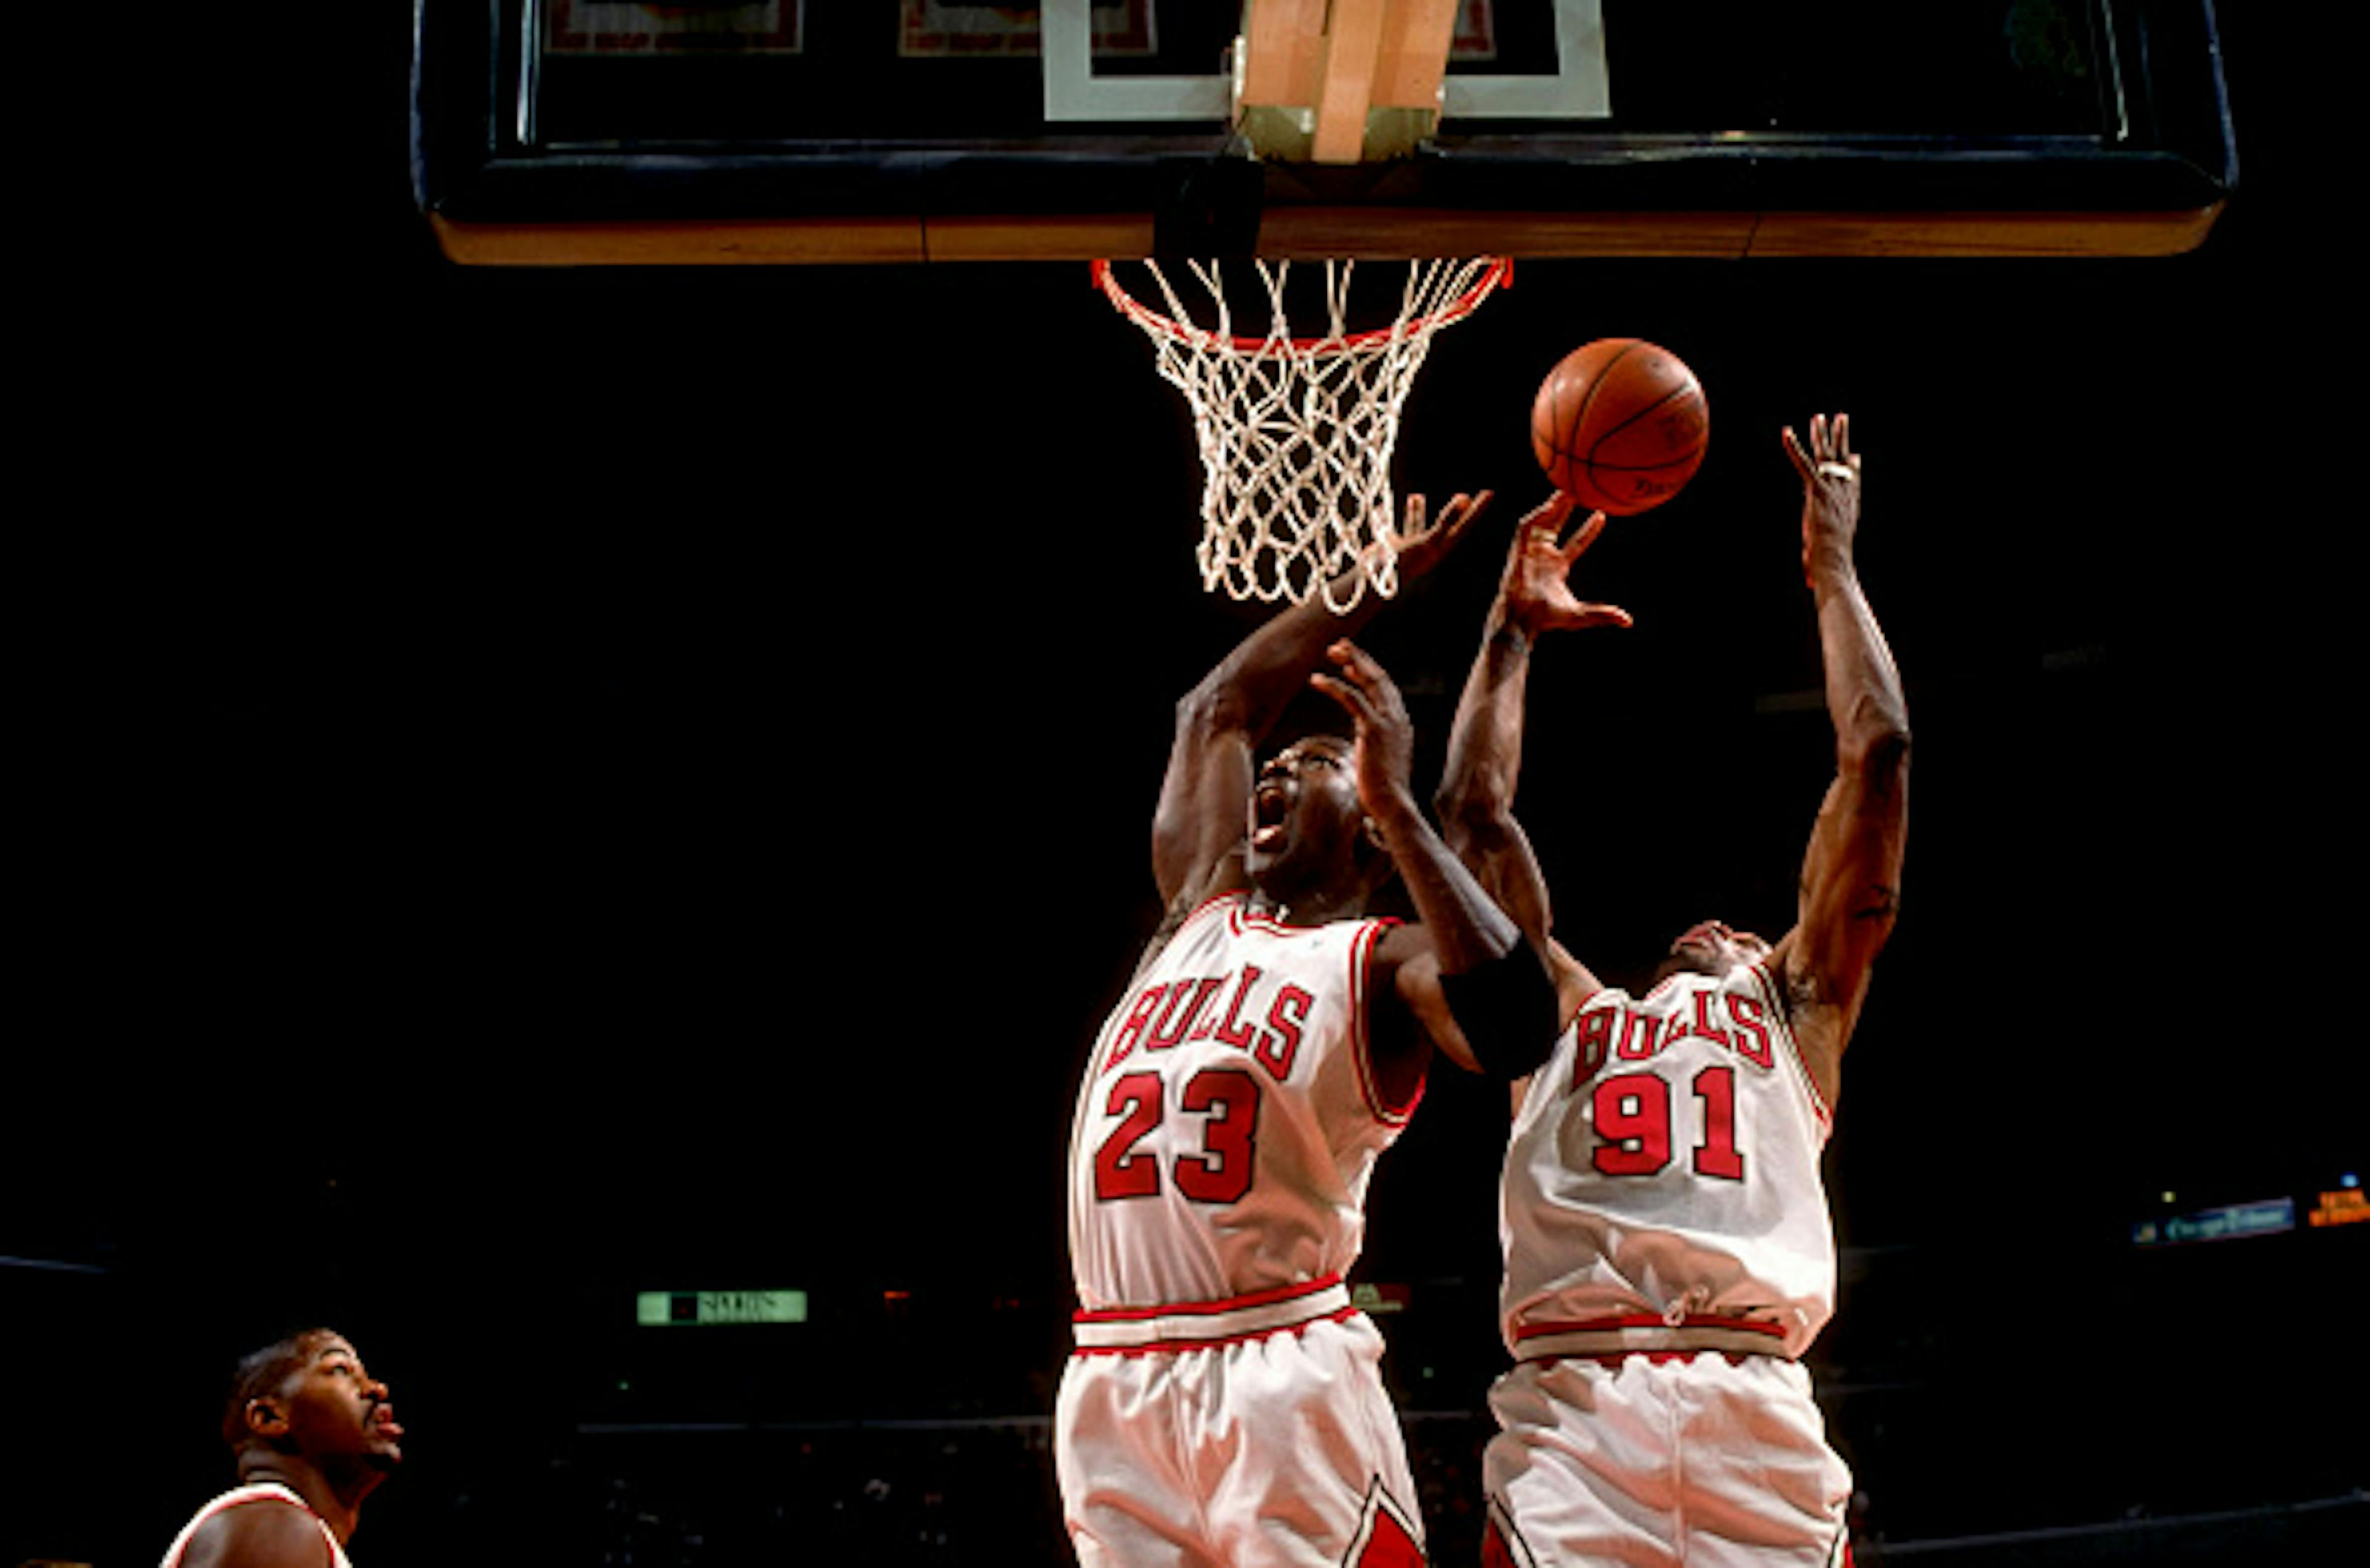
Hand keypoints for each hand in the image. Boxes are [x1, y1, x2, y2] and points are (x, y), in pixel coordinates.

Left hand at [1309, 640, 1417, 819]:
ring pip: (1369, 681)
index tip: (1351, 666)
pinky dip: (1333, 685)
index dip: (1369, 674)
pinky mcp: (1373, 729)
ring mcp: (1388, 722)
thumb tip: (1366, 751)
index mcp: (1401, 726)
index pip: (1386, 692)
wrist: (1392, 804)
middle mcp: (1398, 719)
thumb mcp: (1381, 765)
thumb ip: (1375, 750)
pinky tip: (1316, 679)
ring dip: (1350, 662)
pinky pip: (1352, 699)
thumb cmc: (1384, 794)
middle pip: (1380, 679)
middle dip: (1360, 659)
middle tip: (1340, 646)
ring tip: (1331, 651)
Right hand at [1385, 490, 1493, 582]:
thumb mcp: (1426, 542)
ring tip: (1415, 496)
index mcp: (1439, 549)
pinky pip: (1392, 530)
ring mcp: (1408, 550)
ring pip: (1415, 526)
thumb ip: (1444, 523)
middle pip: (1446, 526)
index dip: (1477, 510)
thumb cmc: (1401, 566)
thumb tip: (1464, 500)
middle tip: (1465, 495)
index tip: (1489, 494)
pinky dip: (1385, 521)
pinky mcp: (1390, 551)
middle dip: (1455, 510)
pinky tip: (1379, 509)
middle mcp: (1426, 550)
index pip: (1464, 526)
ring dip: (1417, 511)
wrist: (1372, 585)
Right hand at [1499, 493, 1634, 636]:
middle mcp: (1544, 557)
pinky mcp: (1518, 551)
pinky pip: (1526, 528)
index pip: (1576, 543)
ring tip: (1565, 488)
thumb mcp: (1580, 615)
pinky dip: (1536, 516)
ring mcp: (1531, 552)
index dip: (1588, 530)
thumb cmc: (1546, 619)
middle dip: (1567, 509)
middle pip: (1557, 526)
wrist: (1521, 619)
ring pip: (1542, 522)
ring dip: (1553, 505)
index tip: (1602, 515)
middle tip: (1580, 489)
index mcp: (1557, 568)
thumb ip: (1603, 614)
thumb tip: (1628, 621)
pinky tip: (1550, 506)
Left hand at [1783, 412, 1860, 584]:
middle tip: (1840, 419)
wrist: (1833, 563)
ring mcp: (1831, 489)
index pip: (1853, 479)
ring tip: (1820, 416)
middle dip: (1840, 438)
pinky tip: (1785, 433)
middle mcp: (1844, 492)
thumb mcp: (1827, 558)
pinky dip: (1793, 448)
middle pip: (1843, 459)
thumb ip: (1821, 562)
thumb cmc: (1830, 566)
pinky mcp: (1817, 490)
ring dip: (1822, 434)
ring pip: (1827, 455)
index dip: (1853, 466)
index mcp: (1848, 506)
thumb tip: (1813, 584)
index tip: (1854, 454)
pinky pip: (1803, 464)